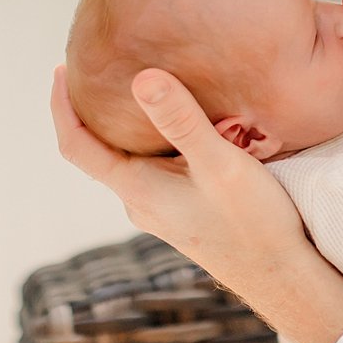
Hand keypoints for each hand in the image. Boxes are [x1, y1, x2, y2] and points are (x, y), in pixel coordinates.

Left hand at [50, 64, 342, 342]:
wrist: (282, 277)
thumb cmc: (252, 224)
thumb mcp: (220, 165)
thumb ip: (182, 121)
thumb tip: (141, 77)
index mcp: (137, 190)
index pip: (76, 146)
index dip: (61, 106)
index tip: (60, 69)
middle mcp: (140, 201)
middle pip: (101, 150)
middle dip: (96, 109)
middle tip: (105, 65)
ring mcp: (161, 209)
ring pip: (133, 158)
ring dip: (133, 123)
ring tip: (148, 83)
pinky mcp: (183, 211)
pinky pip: (158, 167)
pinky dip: (159, 139)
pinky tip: (188, 123)